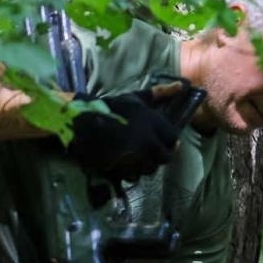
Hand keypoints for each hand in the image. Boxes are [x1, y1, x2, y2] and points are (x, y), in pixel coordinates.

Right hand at [66, 90, 181, 182]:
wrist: (80, 123)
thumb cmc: (110, 108)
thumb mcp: (134, 98)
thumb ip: (159, 93)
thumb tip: (181, 86)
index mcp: (153, 124)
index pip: (174, 138)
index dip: (170, 141)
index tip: (164, 141)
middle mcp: (147, 143)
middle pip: (165, 158)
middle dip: (160, 156)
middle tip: (150, 152)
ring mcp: (133, 158)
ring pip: (150, 169)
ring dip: (146, 165)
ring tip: (136, 158)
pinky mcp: (120, 169)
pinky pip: (132, 176)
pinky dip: (130, 172)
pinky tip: (124, 165)